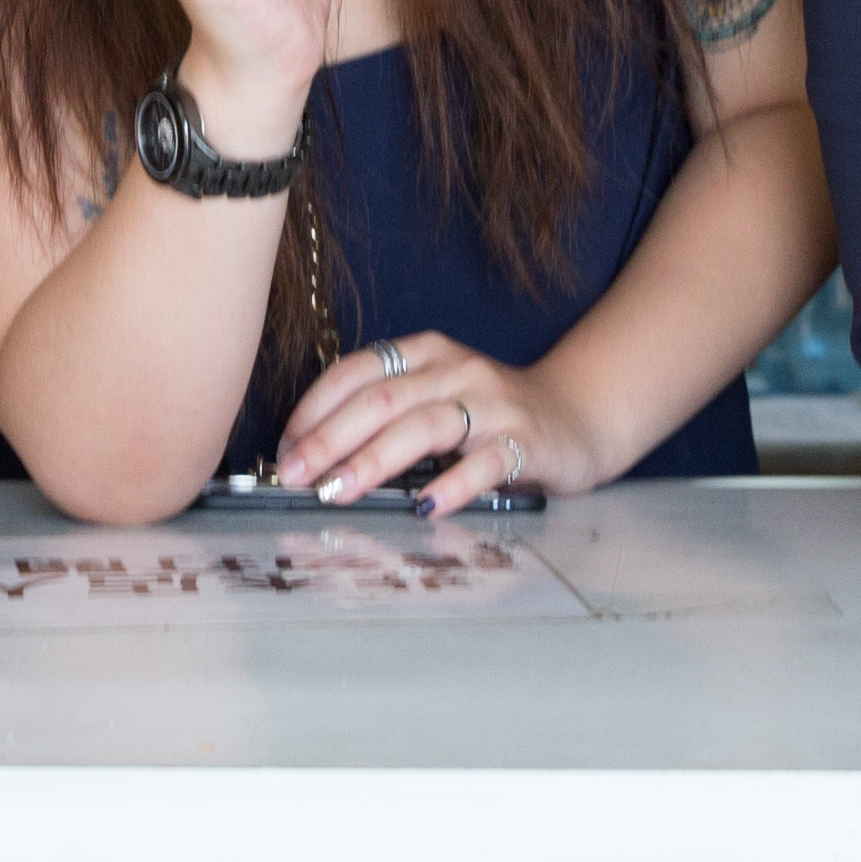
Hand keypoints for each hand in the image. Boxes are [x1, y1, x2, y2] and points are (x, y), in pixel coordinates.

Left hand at [271, 334, 594, 512]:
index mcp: (424, 354)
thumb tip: (313, 460)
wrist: (577, 416)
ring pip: (424, 425)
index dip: (313, 409)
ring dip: (374, 459)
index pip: (355, 372)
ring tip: (339, 491)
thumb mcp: (434, 401)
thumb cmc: (490, 416)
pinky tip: (426, 507)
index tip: (283, 449)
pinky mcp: (526, 441)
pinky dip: (453, 483)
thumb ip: (385, 419)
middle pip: (382, 398)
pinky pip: (486, 462)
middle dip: (329, 438)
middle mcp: (456, 370)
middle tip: (294, 475)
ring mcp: (492, 404)